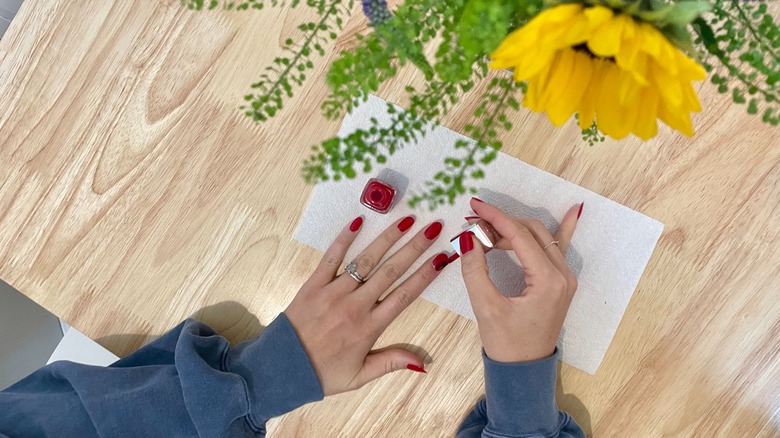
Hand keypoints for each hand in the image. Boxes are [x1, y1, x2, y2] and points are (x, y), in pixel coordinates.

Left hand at [285, 216, 446, 395]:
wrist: (281, 368)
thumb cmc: (322, 373)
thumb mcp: (359, 376)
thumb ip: (391, 362)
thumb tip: (423, 362)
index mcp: (369, 328)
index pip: (404, 295)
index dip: (425, 275)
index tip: (443, 257)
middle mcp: (354, 306)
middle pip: (391, 271)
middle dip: (414, 248)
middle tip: (433, 228)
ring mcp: (333, 292)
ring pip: (366, 260)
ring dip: (387, 238)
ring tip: (407, 220)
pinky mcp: (314, 284)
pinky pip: (331, 257)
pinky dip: (344, 239)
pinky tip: (358, 221)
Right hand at [460, 198, 580, 362]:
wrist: (523, 370)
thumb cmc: (507, 343)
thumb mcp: (486, 307)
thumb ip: (475, 270)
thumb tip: (468, 238)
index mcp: (548, 280)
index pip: (519, 236)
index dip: (495, 218)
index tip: (474, 206)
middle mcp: (562, 275)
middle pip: (532, 232)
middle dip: (503, 223)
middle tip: (475, 222)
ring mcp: (565, 278)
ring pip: (541, 238)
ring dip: (516, 229)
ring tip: (489, 229)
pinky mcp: (560, 283)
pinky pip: (560, 249)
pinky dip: (564, 228)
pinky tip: (574, 210)